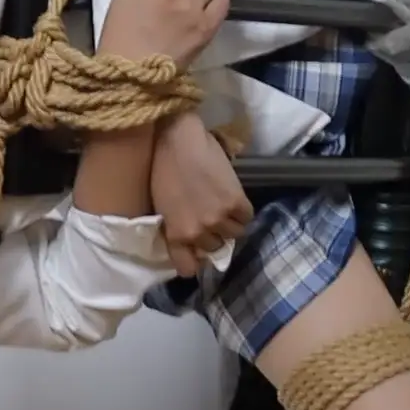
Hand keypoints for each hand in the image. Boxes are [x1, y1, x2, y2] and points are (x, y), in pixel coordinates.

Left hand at [151, 113, 253, 276]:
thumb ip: (176, 227)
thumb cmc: (163, 169)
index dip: (195, 260)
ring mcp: (219, 218)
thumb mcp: (162, 207)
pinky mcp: (236, 202)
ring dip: (231, 223)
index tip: (197, 251)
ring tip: (225, 207)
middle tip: (212, 219)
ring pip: (234, 235)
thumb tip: (192, 238)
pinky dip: (243, 210)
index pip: (189, 268)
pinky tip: (234, 198)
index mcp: (176, 234)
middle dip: (214, 235)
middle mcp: (198, 232)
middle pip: (215, 248)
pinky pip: (247, 217)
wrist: (178, 140)